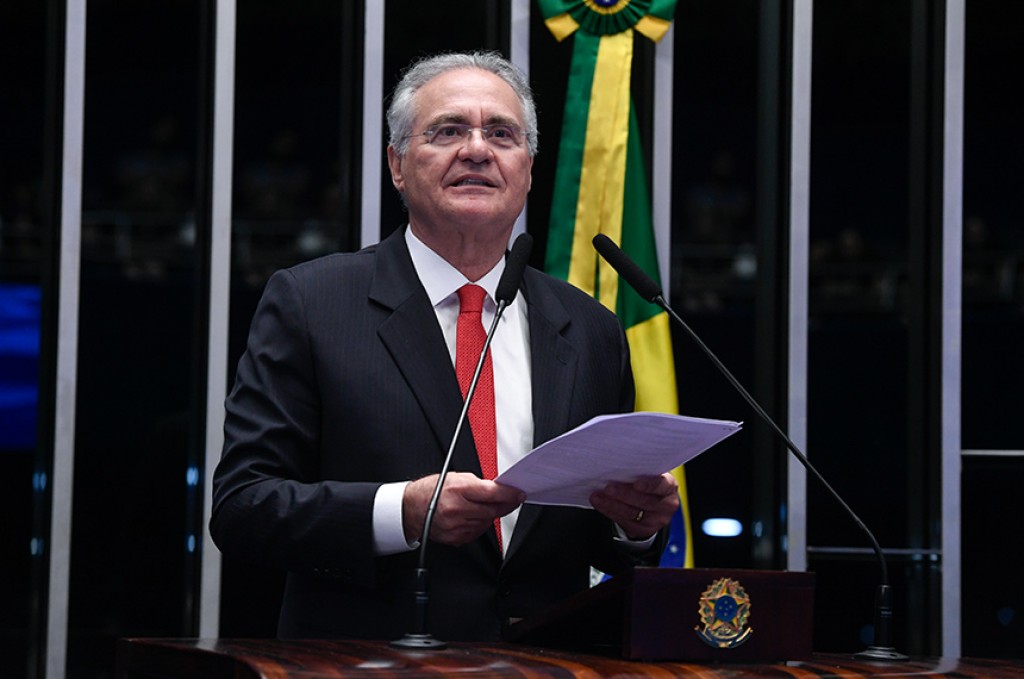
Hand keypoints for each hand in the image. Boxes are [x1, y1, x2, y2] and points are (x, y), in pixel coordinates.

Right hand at [402, 472, 524, 545]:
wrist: (411, 508)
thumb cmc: (431, 490)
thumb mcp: (456, 478)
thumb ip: (478, 484)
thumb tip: (497, 490)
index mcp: (457, 490)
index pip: (492, 493)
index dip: (509, 494)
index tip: (519, 494)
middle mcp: (457, 509)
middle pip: (492, 511)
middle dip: (505, 505)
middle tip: (512, 500)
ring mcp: (456, 526)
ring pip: (487, 523)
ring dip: (491, 514)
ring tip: (483, 506)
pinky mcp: (455, 538)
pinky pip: (477, 532)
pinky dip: (480, 524)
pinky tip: (473, 516)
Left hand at [589, 473, 678, 539]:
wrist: (651, 504)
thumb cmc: (646, 480)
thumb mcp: (649, 473)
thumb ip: (639, 470)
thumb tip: (617, 463)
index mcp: (669, 486)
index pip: (662, 485)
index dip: (649, 485)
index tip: (636, 483)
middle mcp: (667, 505)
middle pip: (644, 501)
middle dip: (624, 494)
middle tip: (608, 488)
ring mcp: (656, 520)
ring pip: (632, 512)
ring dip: (611, 504)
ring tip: (597, 496)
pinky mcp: (643, 530)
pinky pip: (624, 522)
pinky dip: (609, 511)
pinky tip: (599, 503)